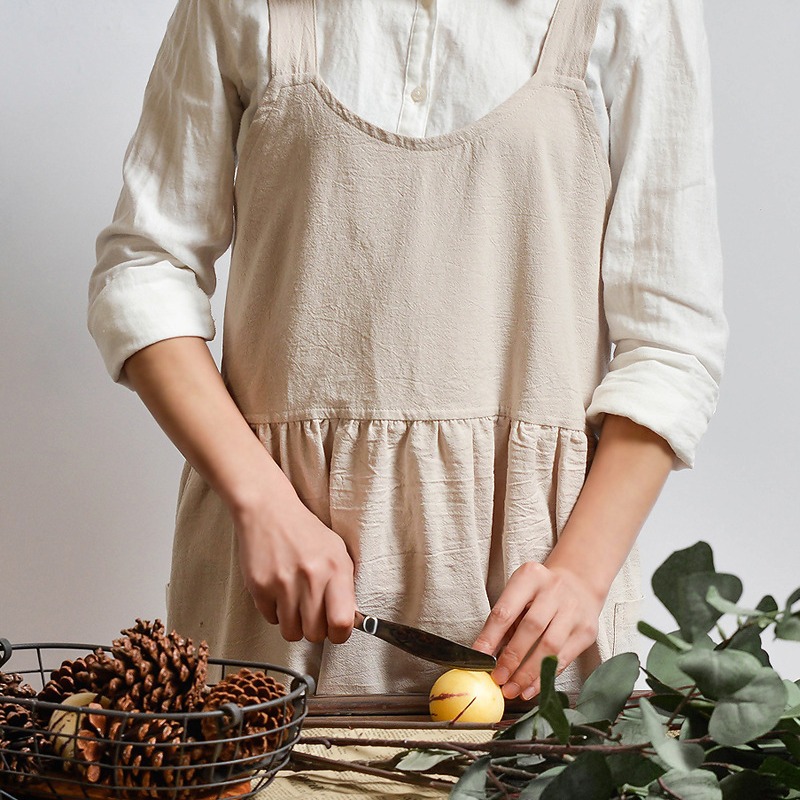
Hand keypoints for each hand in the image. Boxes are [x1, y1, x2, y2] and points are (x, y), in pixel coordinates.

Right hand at [233, 488, 356, 644]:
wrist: (268, 510)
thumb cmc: (304, 531)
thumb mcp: (336, 551)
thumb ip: (345, 585)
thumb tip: (348, 620)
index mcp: (335, 568)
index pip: (342, 622)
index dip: (340, 634)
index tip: (336, 631)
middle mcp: (310, 577)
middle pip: (315, 634)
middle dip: (315, 630)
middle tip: (313, 615)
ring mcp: (282, 583)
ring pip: (291, 632)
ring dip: (294, 623)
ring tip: (295, 602)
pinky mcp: (259, 587)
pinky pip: (271, 619)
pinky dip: (275, 612)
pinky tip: (279, 591)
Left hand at [472, 562, 603, 699]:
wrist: (578, 584)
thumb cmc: (539, 593)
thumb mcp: (519, 594)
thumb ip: (503, 621)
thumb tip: (485, 655)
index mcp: (530, 577)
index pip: (506, 610)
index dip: (490, 637)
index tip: (479, 657)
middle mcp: (554, 590)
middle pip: (531, 628)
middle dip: (512, 657)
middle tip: (498, 678)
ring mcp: (573, 611)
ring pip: (549, 647)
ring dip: (528, 673)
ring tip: (512, 688)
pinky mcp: (586, 631)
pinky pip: (563, 660)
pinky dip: (544, 677)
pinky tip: (530, 689)